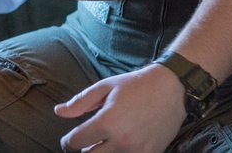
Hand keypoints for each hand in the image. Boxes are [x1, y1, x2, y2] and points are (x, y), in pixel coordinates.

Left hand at [55, 63, 186, 152]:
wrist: (172, 87)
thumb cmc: (137, 85)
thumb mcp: (106, 87)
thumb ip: (80, 102)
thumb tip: (59, 112)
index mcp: (106, 121)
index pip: (74, 142)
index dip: (69, 140)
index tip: (72, 138)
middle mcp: (120, 140)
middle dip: (85, 149)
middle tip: (90, 140)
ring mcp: (136, 150)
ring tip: (107, 141)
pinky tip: (123, 144)